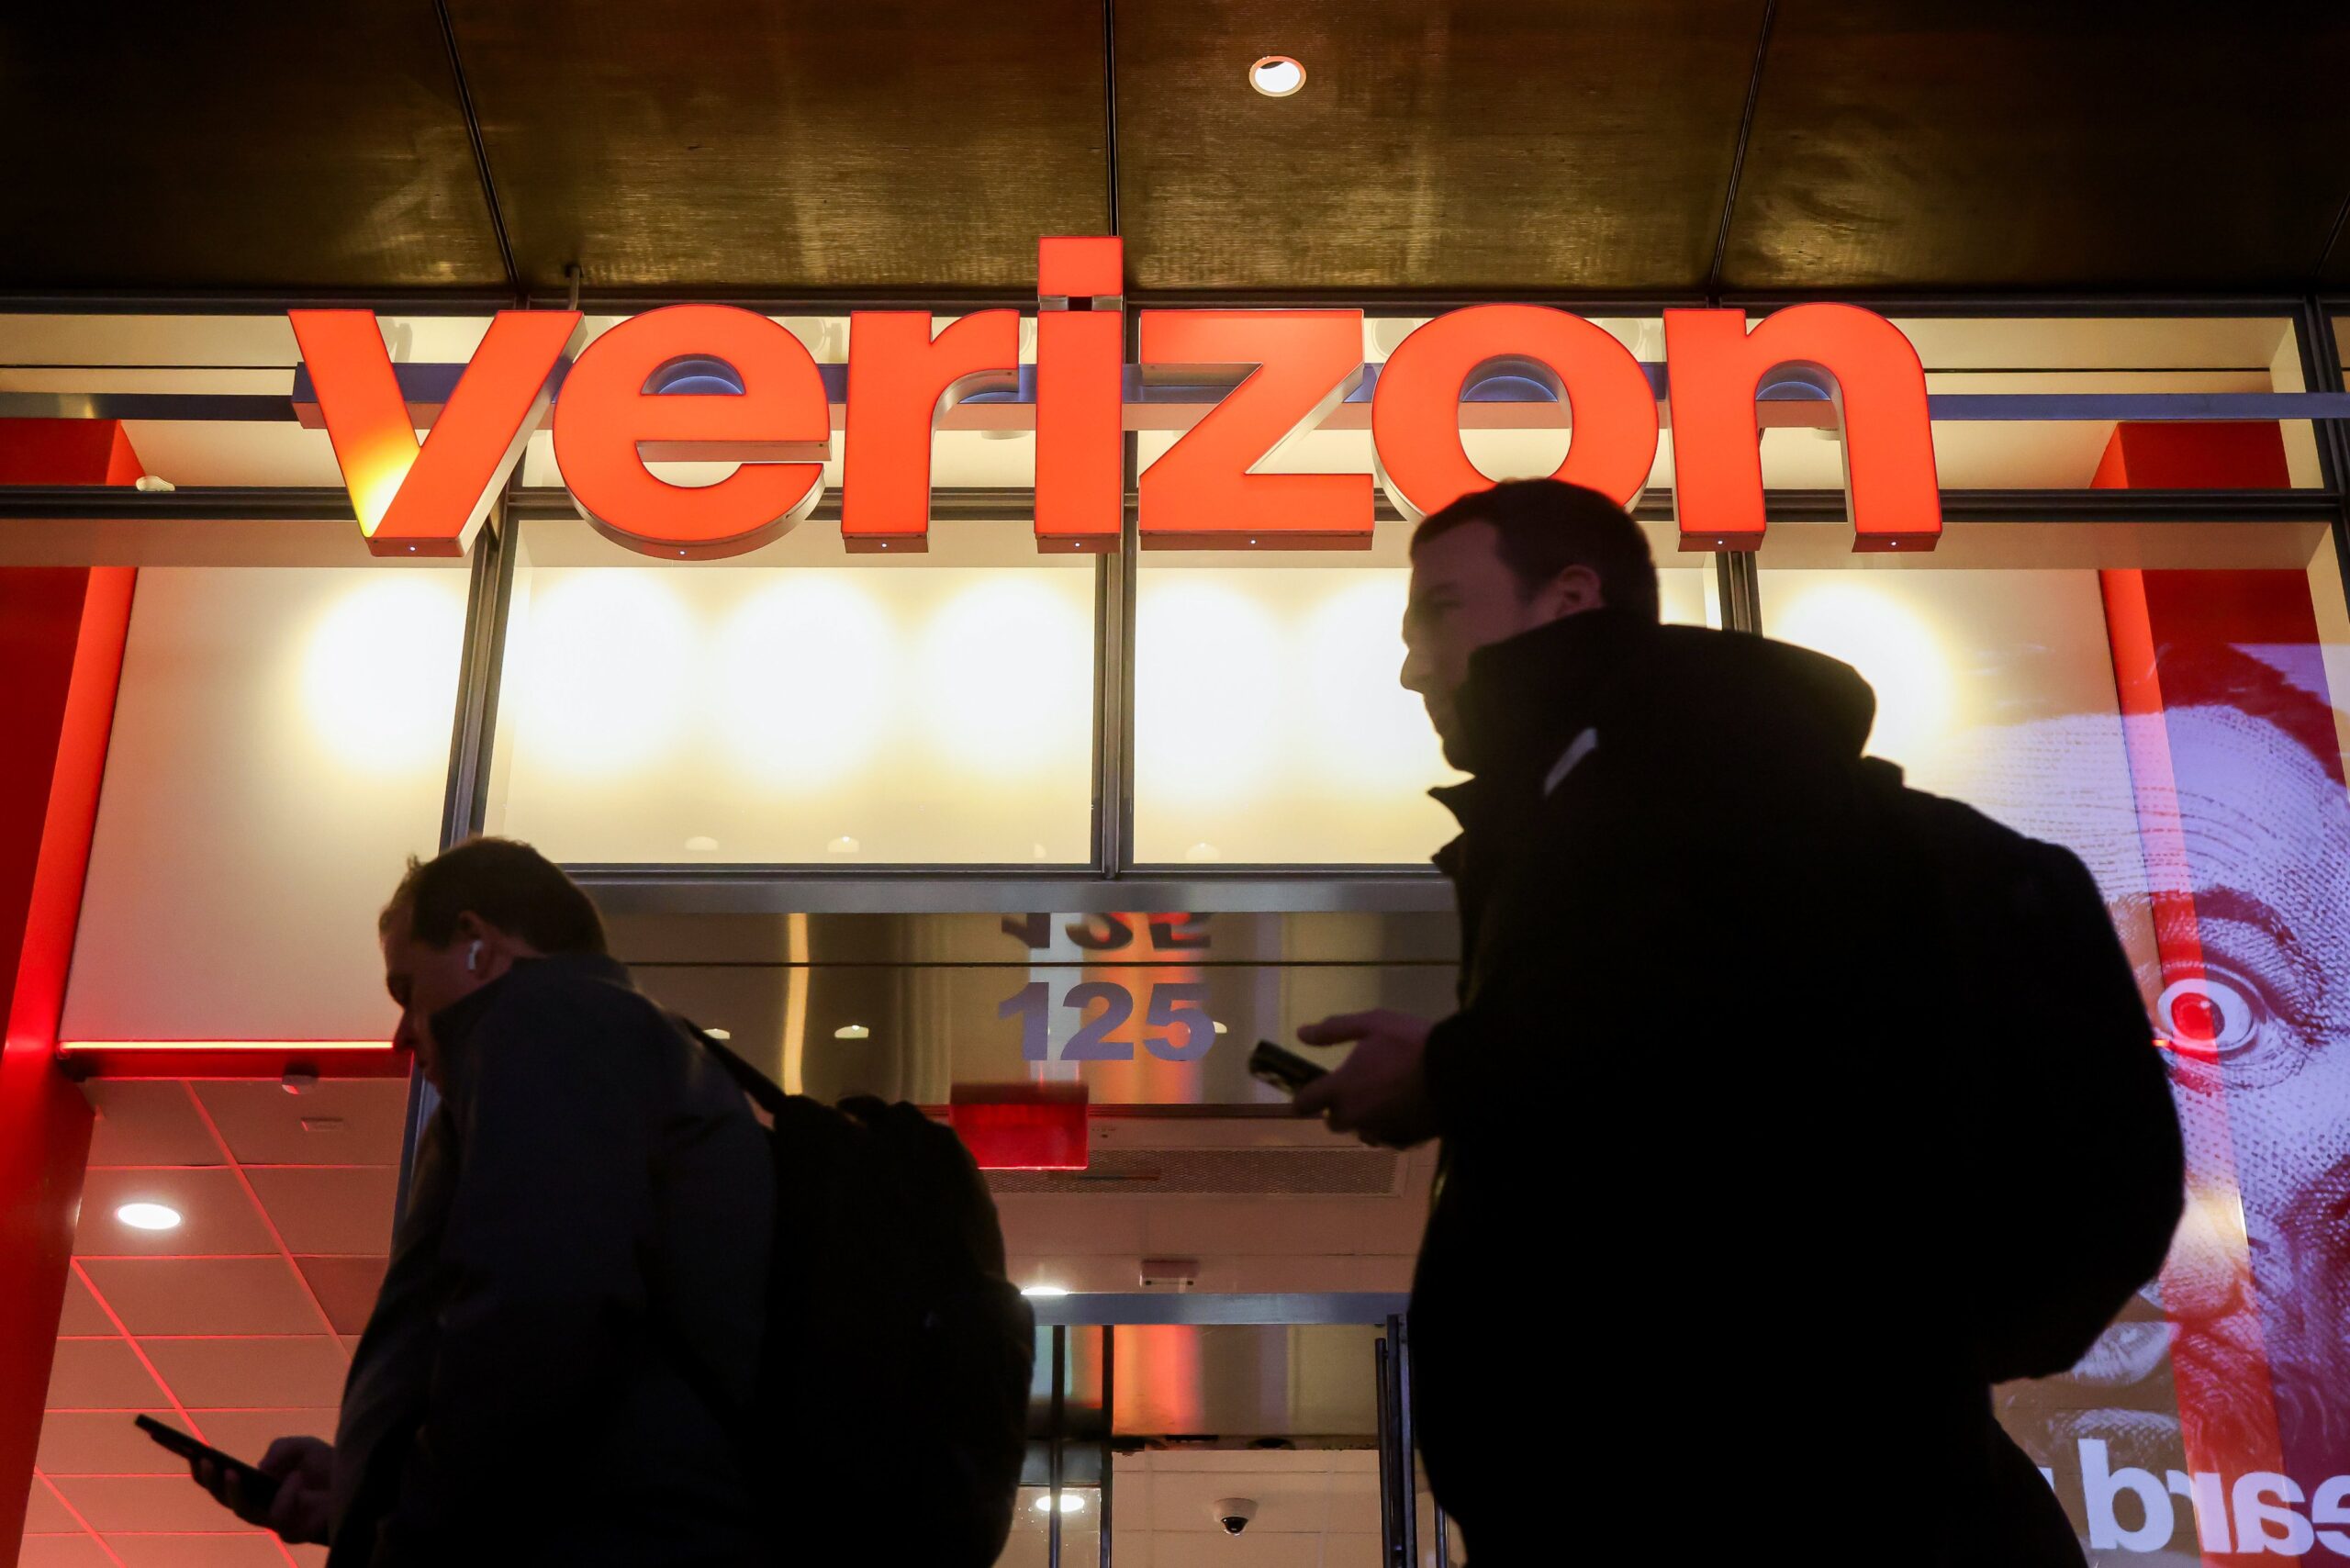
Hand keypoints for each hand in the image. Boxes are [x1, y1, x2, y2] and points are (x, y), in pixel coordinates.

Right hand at [192, 1434, 334, 1544]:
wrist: (360, 1484)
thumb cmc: (327, 1467)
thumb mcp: (303, 1447)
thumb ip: (280, 1449)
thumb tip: (261, 1468)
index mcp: (256, 1485)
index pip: (220, 1477)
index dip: (201, 1466)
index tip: (183, 1447)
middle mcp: (259, 1505)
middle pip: (223, 1498)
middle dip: (209, 1480)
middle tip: (202, 1460)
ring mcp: (273, 1521)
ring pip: (243, 1512)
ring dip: (235, 1491)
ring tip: (230, 1471)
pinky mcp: (291, 1532)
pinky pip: (279, 1515)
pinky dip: (287, 1493)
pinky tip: (296, 1477)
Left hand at [1293, 1010, 1440, 1147]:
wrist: (1458, 1073)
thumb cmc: (1411, 1043)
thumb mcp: (1372, 1024)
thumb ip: (1334, 1030)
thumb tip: (1302, 1034)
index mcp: (1341, 1089)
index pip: (1305, 1103)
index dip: (1303, 1098)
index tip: (1310, 1092)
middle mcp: (1355, 1116)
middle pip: (1334, 1122)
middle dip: (1338, 1108)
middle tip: (1357, 1087)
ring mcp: (1380, 1132)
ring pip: (1361, 1131)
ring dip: (1365, 1119)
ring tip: (1384, 1098)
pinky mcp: (1404, 1141)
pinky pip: (1387, 1138)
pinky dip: (1390, 1127)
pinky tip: (1404, 1110)